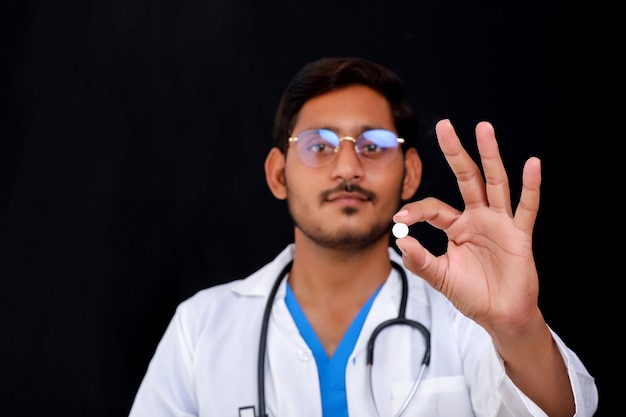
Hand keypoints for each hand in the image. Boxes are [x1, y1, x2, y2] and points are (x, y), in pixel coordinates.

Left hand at [394, 119, 541, 331]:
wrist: (501, 315)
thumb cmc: (472, 294)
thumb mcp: (440, 277)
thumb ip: (421, 260)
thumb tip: (400, 241)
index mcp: (457, 226)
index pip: (435, 208)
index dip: (417, 210)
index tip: (400, 218)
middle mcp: (478, 217)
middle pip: (466, 178)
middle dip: (455, 152)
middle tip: (444, 125)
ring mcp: (500, 223)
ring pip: (494, 183)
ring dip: (489, 156)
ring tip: (483, 128)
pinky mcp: (519, 234)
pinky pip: (527, 208)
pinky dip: (530, 187)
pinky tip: (532, 164)